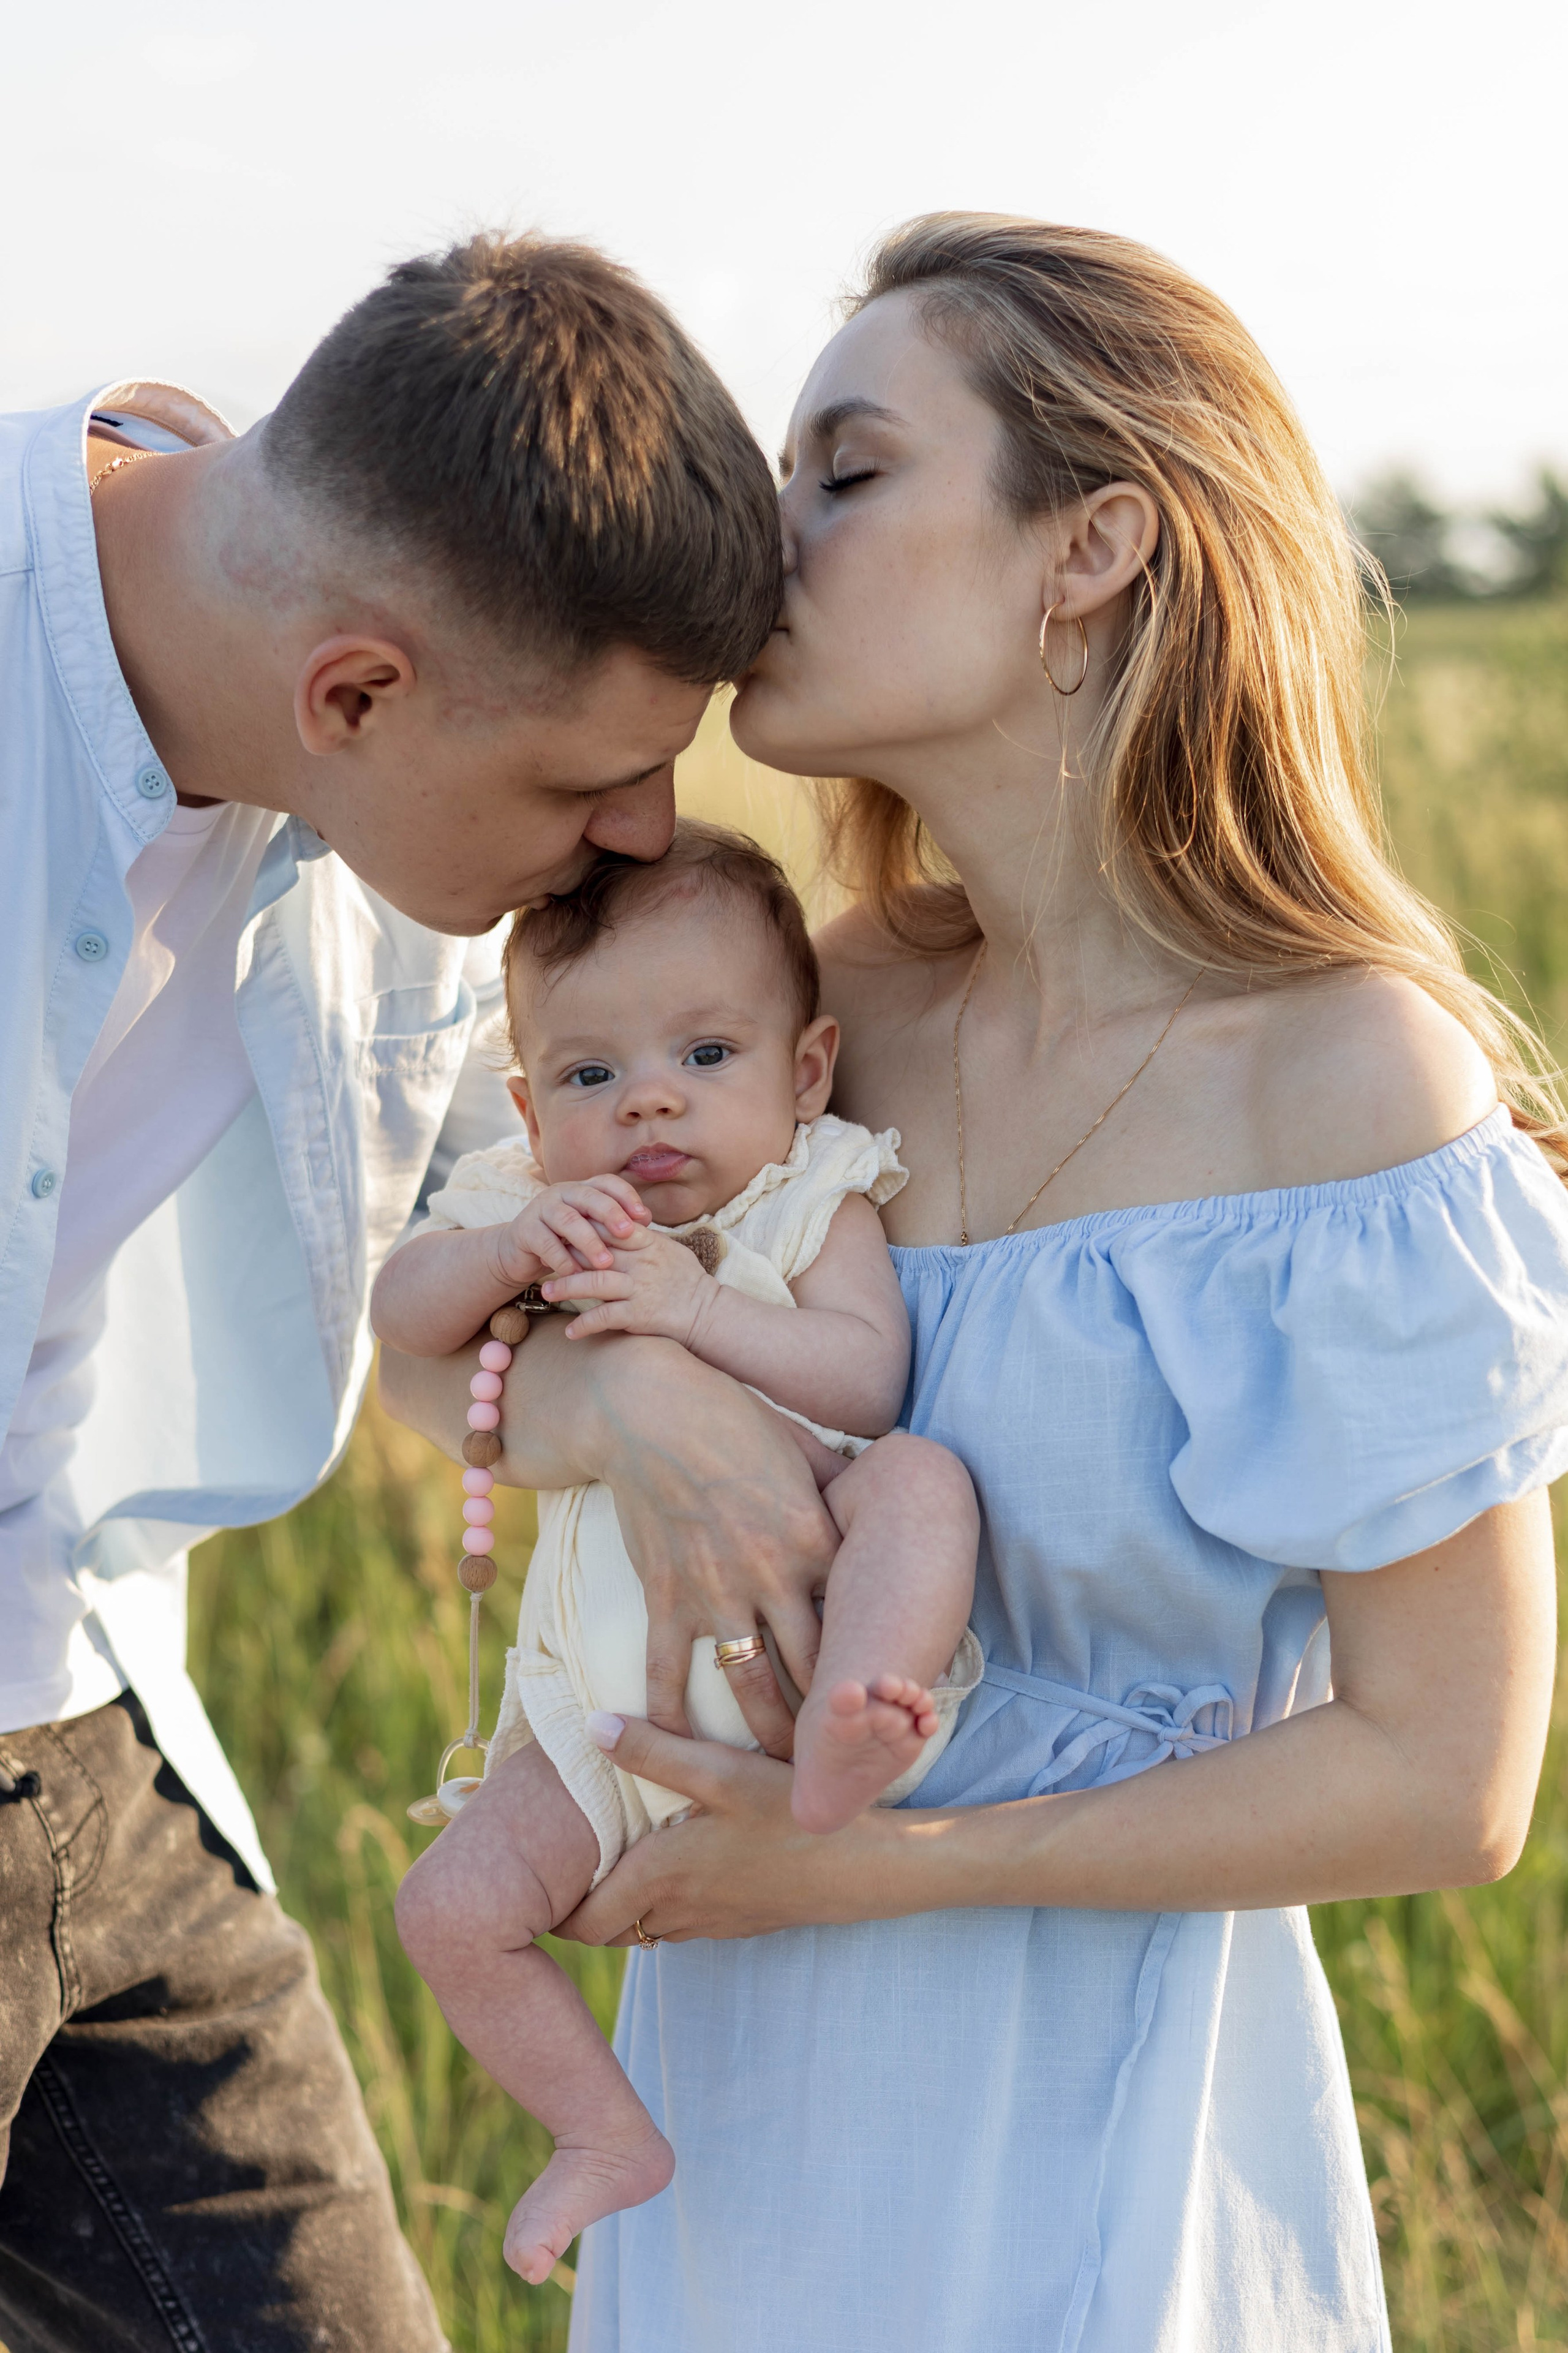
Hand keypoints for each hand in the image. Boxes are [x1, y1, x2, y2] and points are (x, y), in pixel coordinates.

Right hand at [491, 1177, 649, 1288]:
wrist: (520, 1255)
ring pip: (567, 1219)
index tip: (643, 1217)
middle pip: (588, 1196)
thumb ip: (614, 1225)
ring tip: (605, 1263)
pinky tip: (577, 1275)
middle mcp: (561, 1193)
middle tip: (628, 1233)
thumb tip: (646, 1219)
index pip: (606, 1183)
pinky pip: (545, 1243)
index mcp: (581, 1190)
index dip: (626, 1195)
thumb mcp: (591, 1232)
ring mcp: (540, 1209)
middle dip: (610, 1213)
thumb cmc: (564, 1243)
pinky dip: (563, 1260)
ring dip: (588, 1241)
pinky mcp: (524, 1230)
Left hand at [541, 1229, 716, 1345]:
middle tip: (543, 1256)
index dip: (584, 1225)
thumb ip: (645, 1239)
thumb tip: (623, 1225)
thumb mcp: (670, 1251)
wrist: (707, 1313)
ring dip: (567, 1287)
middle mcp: (641, 1263)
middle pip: (595, 1252)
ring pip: (594, 1283)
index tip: (562, 1226)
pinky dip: (585, 1325)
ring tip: (547, 1291)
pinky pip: (604, 1318)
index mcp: (648, 1244)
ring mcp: (639, 1289)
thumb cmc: (688, 1281)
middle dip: (566, 1254)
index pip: (610, 1227)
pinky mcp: (638, 1315)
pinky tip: (570, 1332)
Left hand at [556, 1715, 916, 1945]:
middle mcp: (680, 1911)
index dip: (555, 1911)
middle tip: (566, 1870)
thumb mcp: (721, 1771)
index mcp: (662, 1876)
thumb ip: (654, 1751)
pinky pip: (684, 1926)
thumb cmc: (789, 1814)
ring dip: (625, 1908)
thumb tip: (590, 1728)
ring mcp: (714, 1924)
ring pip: (647, 1930)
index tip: (538, 1885)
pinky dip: (664, 1907)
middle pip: (610, 1931)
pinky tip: (678, 1865)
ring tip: (613, 1863)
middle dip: (582, 1910)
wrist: (863, 1869)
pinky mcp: (742, 1924)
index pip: (586, 1920)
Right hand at [589, 1338, 837, 1754]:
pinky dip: (670, 1715)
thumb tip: (871, 1496)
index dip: (875, 1662)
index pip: (858, 1619)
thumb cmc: (733, 1420)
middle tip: (844, 1753)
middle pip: (814, 1668)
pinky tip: (673, 1745)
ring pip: (750, 1683)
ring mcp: (717, 1591)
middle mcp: (774, 1576)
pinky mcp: (667, 1595)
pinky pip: (669, 1670)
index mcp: (817, 1541)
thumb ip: (833, 1493)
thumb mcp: (801, 1456)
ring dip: (767, 1730)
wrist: (652, 1410)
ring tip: (780, 1767)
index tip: (887, 1695)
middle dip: (831, 1718)